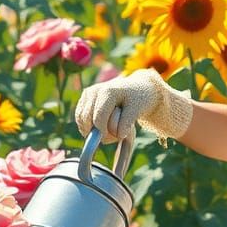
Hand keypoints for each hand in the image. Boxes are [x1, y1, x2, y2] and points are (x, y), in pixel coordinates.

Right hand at [75, 69, 192, 145]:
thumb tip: (115, 134)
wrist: (144, 88)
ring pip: (83, 122)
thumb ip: (126, 122)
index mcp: (109, 91)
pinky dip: (90, 127)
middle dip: (102, 133)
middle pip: (89, 122)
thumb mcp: (139, 110)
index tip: (118, 138)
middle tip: (117, 135)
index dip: (106, 133)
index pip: (98, 119)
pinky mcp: (86, 98)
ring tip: (112, 129)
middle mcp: (96, 90)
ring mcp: (89, 93)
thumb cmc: (144, 98)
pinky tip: (103, 126)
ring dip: (95, 131)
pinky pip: (81, 119)